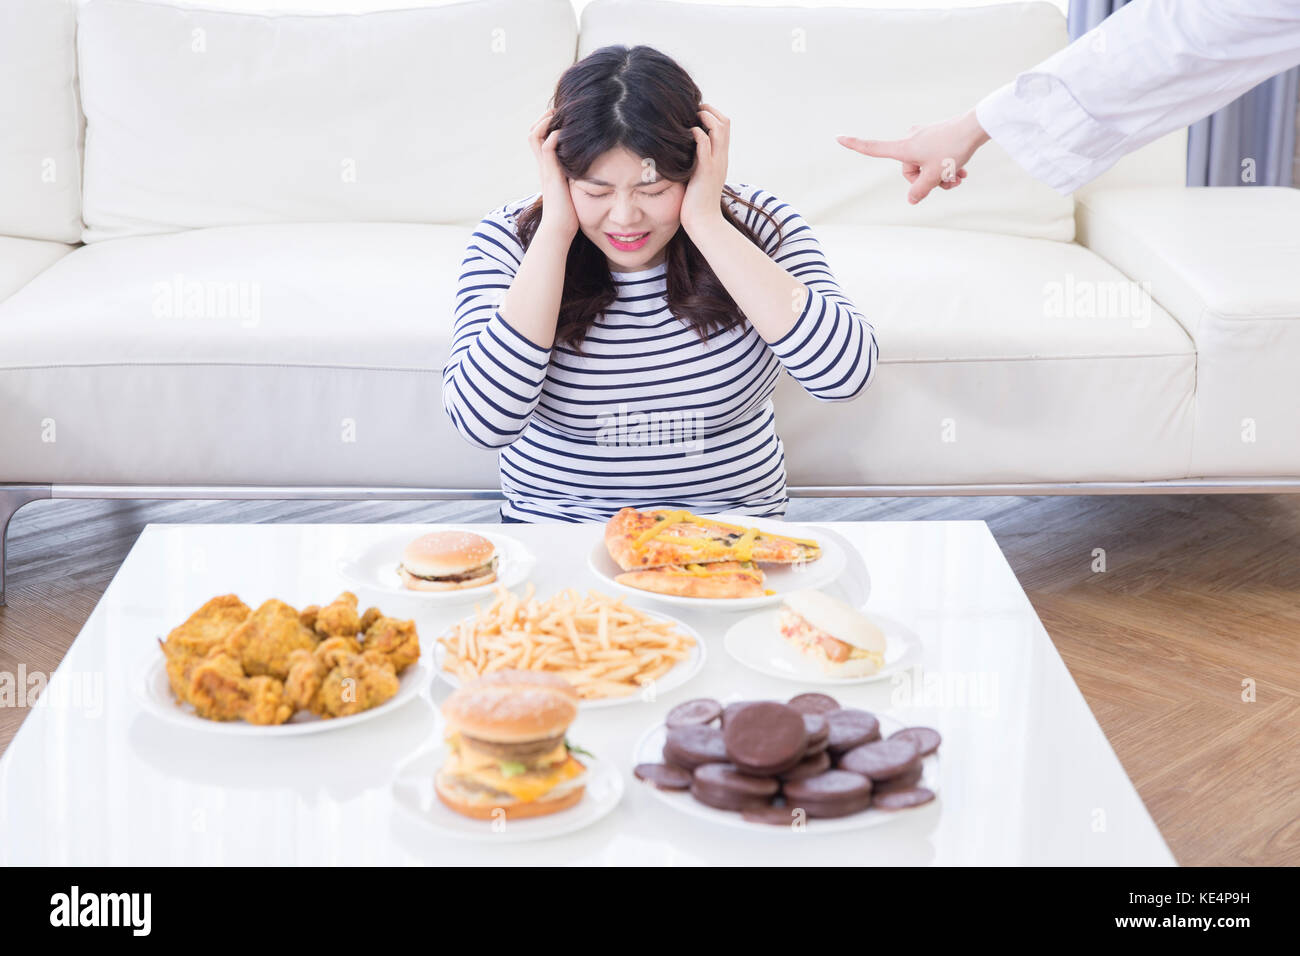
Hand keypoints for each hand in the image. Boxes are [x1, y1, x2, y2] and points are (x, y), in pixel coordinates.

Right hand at [528, 108, 578, 237]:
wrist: (560, 229)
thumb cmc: (569, 214)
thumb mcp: (573, 189)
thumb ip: (576, 177)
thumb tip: (592, 169)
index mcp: (547, 168)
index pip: (539, 140)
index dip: (546, 126)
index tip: (560, 117)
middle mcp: (543, 166)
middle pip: (533, 134)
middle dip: (543, 118)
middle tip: (557, 110)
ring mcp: (545, 169)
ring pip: (535, 136)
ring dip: (545, 122)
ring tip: (557, 114)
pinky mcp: (551, 174)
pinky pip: (546, 148)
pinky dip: (554, 136)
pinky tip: (564, 132)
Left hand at [680, 103, 730, 236]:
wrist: (704, 223)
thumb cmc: (697, 203)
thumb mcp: (698, 177)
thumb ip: (696, 163)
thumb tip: (682, 153)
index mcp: (721, 159)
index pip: (725, 127)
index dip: (712, 115)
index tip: (696, 114)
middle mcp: (721, 158)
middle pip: (725, 122)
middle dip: (709, 110)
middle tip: (693, 110)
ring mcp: (715, 164)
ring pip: (719, 129)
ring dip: (705, 118)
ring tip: (691, 117)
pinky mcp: (705, 171)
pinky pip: (705, 146)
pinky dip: (698, 134)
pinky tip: (688, 133)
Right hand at [837, 109, 988, 204]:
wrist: (976, 127)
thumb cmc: (953, 149)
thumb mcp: (936, 175)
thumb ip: (920, 190)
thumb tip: (912, 199)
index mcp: (904, 148)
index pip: (874, 148)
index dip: (855, 145)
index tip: (838, 137)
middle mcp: (910, 140)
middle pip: (910, 169)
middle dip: (927, 180)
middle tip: (948, 182)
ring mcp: (924, 137)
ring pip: (926, 165)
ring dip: (941, 176)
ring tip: (959, 178)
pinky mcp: (937, 136)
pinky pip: (935, 156)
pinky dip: (946, 166)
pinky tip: (962, 171)